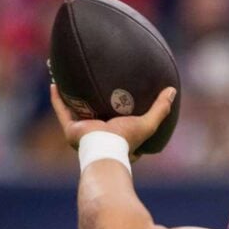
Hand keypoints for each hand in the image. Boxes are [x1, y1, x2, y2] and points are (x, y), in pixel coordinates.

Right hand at [49, 84, 175, 155]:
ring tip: (70, 78)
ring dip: (71, 96)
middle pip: (95, 113)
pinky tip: (55, 84)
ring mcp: (83, 132)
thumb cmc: (127, 139)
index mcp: (117, 135)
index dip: (120, 110)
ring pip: (75, 110)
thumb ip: (161, 109)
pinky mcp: (71, 129)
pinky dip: (58, 98)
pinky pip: (61, 110)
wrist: (105, 149)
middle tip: (94, 83)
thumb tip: (173, 90)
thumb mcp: (148, 123)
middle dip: (92, 100)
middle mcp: (98, 134)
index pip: (119, 122)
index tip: (122, 94)